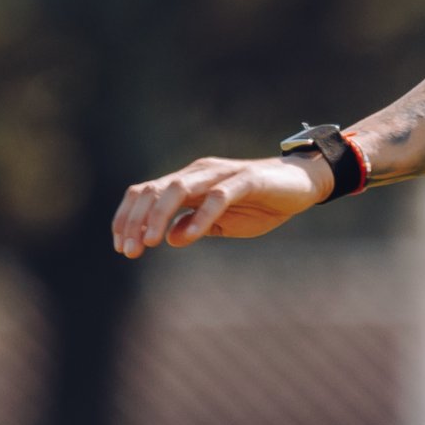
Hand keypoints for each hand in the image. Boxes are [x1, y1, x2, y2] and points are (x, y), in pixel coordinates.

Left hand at [111, 153, 326, 256]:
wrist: (303, 183)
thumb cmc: (262, 203)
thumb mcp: (224, 222)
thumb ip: (196, 226)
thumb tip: (168, 238)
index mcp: (190, 182)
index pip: (146, 193)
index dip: (128, 218)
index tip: (121, 247)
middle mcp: (199, 173)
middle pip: (154, 190)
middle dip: (136, 220)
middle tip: (129, 251)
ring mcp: (222, 174)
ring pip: (178, 189)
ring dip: (158, 215)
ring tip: (149, 242)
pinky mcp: (247, 180)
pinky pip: (217, 196)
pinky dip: (200, 217)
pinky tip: (187, 237)